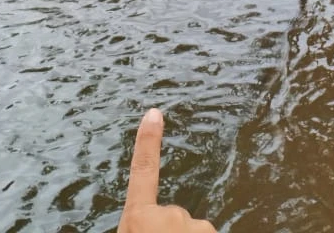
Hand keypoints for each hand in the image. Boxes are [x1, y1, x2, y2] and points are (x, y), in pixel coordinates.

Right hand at [118, 109, 215, 232]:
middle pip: (171, 215)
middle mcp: (168, 215)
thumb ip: (139, 224)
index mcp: (139, 216)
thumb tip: (148, 222)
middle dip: (167, 230)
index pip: (143, 169)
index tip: (154, 113)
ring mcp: (195, 226)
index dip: (148, 141)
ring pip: (190, 230)